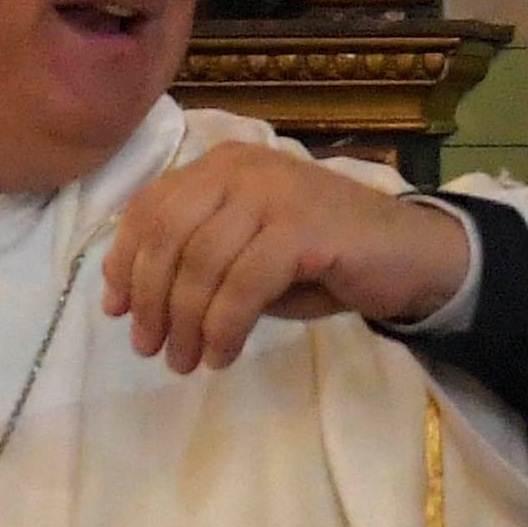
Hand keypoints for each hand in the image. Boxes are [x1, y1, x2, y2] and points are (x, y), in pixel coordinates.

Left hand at [102, 142, 473, 371]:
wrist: (409, 255)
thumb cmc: (323, 259)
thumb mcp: (246, 252)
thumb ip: (195, 260)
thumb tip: (130, 300)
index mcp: (220, 165)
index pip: (149, 208)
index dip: (123, 262)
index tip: (118, 311)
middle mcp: (240, 168)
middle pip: (167, 235)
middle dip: (152, 300)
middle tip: (152, 349)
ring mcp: (272, 193)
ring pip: (201, 263)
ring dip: (187, 322)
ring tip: (187, 361)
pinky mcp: (301, 227)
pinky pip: (243, 284)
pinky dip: (224, 326)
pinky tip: (223, 354)